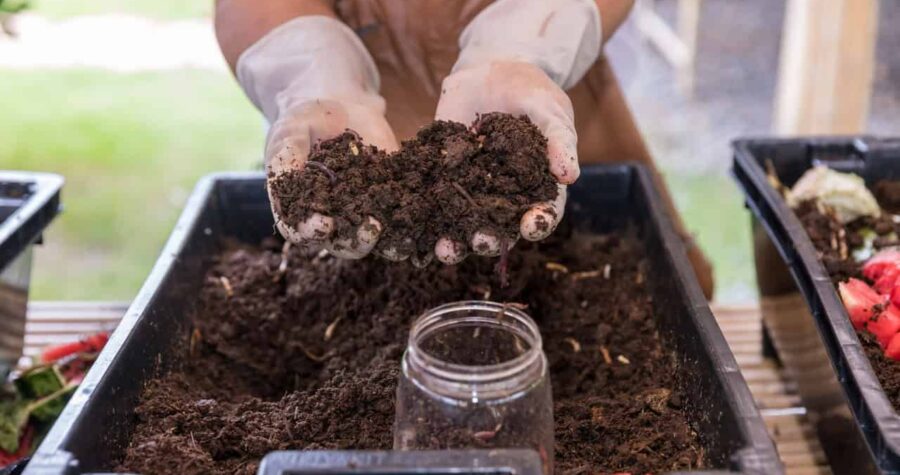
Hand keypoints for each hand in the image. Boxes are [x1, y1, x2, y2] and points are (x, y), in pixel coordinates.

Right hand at [265, 97, 398, 258]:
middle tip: (369, 229)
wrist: (340, 106)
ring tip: (398, 234)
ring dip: (385, 242)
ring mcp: (361, 212)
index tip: (322, 224)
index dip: (310, 231)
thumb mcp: (289, 134)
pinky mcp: (388, 200)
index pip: (300, 231)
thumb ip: (285, 159)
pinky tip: (419, 218)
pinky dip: (409, 223)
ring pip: (372, 239)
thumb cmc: (304, 121)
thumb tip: (286, 182)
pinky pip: (398, 218)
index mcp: (301, 209)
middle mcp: (331, 218)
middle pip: (341, 243)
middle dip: (355, 241)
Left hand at [433, 61, 576, 263]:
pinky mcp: (443, 179)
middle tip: (482, 240)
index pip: (541, 213)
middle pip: (499, 229)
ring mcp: (472, 191)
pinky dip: (424, 217)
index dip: (538, 223)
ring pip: (464, 225)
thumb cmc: (531, 93)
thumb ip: (558, 140)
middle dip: (490, 240)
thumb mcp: (548, 109)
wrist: (491, 71)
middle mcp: (505, 198)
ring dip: (455, 242)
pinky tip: (415, 222)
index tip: (531, 226)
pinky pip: (433, 203)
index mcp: (537, 187)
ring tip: (446, 249)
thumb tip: (570, 176)